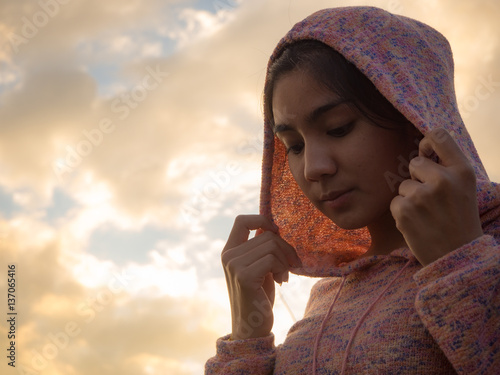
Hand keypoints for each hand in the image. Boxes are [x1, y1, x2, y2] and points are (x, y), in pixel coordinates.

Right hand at [221, 215, 300, 339]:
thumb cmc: (259, 296)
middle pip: (266, 234)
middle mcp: (228, 256)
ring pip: (271, 245)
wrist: (252, 328)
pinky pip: (271, 259)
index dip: (262, 220)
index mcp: (229, 251)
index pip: (242, 220)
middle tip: (292, 265)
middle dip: (285, 248)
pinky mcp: (244, 276)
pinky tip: (282, 281)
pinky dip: (282, 268)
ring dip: (285, 260)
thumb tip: (273, 228)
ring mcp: (234, 265)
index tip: (277, 233)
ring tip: (284, 275)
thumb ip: (260, 248)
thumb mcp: (259, 267)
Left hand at [390, 128, 483, 265]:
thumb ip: (447, 166)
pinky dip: (402, 213)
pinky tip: (418, 224)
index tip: (426, 152)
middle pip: (415, 162)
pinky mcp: (405, 210)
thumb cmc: (459, 219)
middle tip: (433, 200)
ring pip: (403, 185)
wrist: (457, 256)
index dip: (427, 141)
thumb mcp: (464, 188)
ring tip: (427, 215)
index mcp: (462, 171)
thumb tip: (422, 145)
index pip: (439, 135)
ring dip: (410, 198)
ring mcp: (422, 195)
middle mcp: (443, 179)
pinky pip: (395, 202)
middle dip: (418, 178)